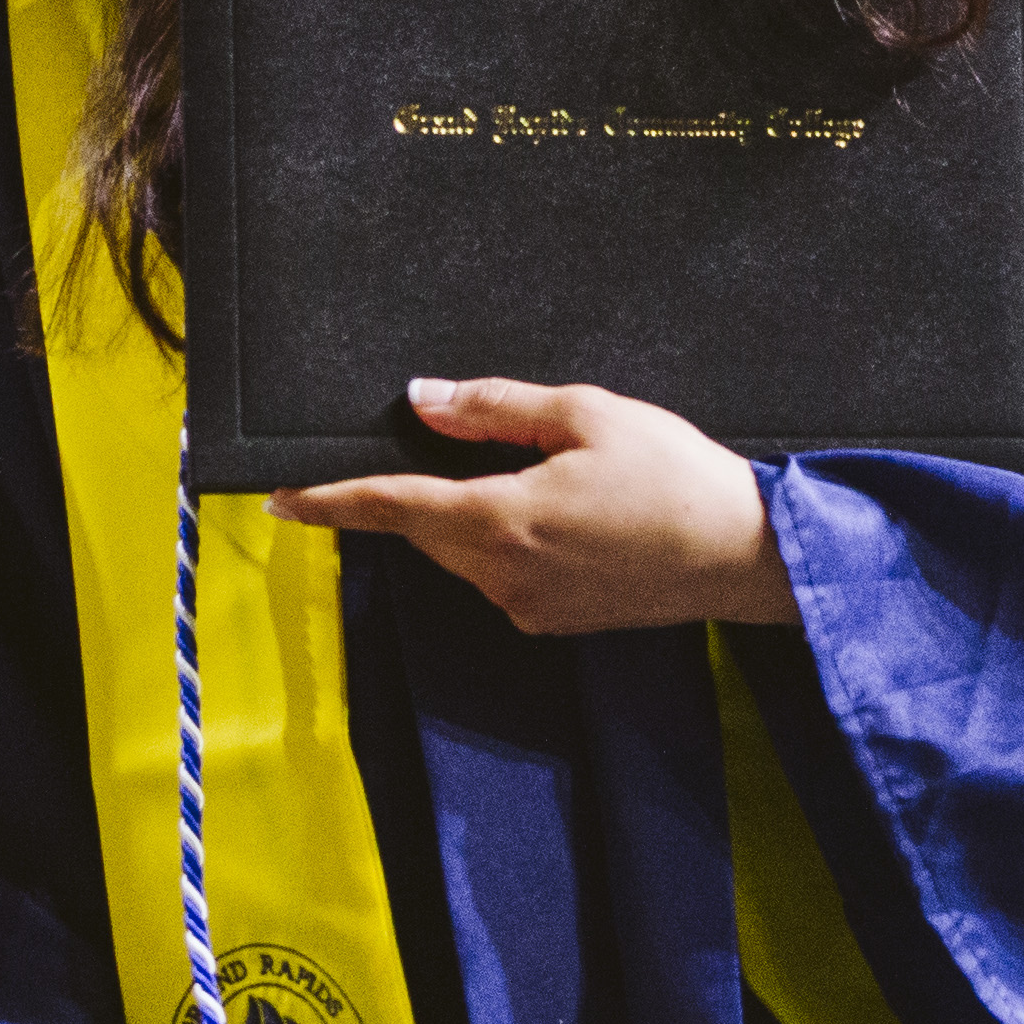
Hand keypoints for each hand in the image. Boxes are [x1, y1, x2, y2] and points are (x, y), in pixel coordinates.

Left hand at [267, 378, 797, 635]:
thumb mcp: (586, 413)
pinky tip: (565, 514)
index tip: (278, 500)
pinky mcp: (557, 621)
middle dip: (413, 495)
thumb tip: (423, 402)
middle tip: (437, 451)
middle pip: (427, 530)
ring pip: (465, 553)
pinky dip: (509, 541)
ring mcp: (528, 605)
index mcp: (500, 519)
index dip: (330, 501)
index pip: (392, 507)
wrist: (746, 555)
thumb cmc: (675, 475)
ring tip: (539, 473)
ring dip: (470, 515)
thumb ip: (495, 409)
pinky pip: (505, 574)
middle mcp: (502, 574)